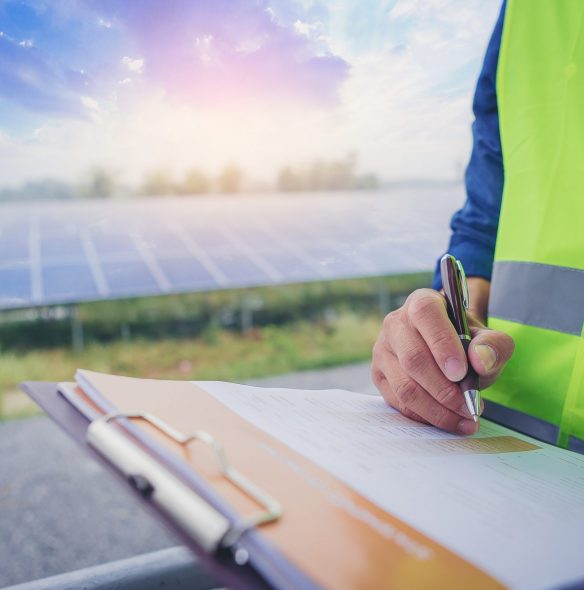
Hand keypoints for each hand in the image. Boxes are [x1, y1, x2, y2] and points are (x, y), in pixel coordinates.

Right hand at [371, 280, 513, 434]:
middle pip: (414, 359)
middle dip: (445, 390)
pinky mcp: (379, 374)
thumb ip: (493, 345)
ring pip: (405, 386)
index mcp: (422, 303)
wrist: (446, 349)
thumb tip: (480, 361)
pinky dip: (425, 416)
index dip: (442, 344)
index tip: (461, 373)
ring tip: (464, 419)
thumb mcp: (488, 338)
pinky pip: (399, 401)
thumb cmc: (465, 342)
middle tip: (470, 407)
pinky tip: (447, 419)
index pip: (425, 315)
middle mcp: (395, 323)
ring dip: (437, 410)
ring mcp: (383, 349)